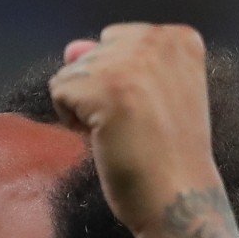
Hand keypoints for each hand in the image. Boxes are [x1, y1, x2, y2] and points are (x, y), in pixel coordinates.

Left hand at [48, 23, 219, 236]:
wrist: (178, 198)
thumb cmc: (166, 153)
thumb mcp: (151, 94)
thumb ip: (113, 62)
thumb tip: (72, 48)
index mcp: (180, 39)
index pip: (116, 41)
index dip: (119, 82)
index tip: (147, 111)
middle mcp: (158, 40)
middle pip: (93, 54)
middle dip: (99, 91)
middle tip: (133, 125)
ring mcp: (131, 62)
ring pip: (73, 72)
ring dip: (86, 107)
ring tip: (121, 133)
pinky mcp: (104, 87)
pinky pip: (58, 89)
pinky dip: (72, 120)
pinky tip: (104, 138)